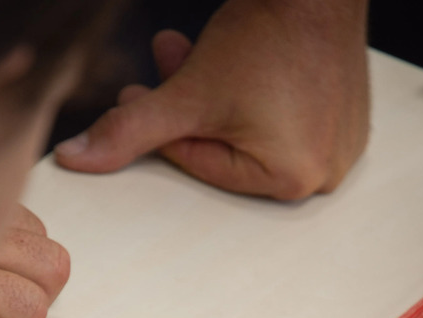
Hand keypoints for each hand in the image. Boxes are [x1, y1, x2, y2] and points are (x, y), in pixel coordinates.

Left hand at [55, 0, 368, 198]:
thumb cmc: (268, 33)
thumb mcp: (187, 93)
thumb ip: (130, 131)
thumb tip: (76, 160)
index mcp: (291, 180)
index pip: (203, 165)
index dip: (165, 128)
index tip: (140, 93)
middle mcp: (322, 173)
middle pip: (228, 151)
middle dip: (190, 108)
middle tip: (169, 65)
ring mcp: (339, 147)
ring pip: (253, 133)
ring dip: (218, 97)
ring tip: (205, 54)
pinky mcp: (346, 120)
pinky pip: (286, 119)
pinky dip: (260, 96)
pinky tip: (249, 65)